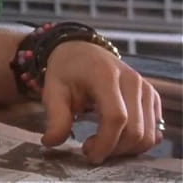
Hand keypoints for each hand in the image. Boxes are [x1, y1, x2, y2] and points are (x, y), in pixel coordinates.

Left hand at [41, 40, 162, 162]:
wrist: (81, 51)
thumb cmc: (66, 70)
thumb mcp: (53, 89)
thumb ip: (56, 116)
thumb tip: (51, 142)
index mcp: (105, 75)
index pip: (116, 117)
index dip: (105, 142)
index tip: (89, 154)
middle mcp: (131, 80)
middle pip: (135, 129)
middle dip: (114, 148)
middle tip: (90, 149)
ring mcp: (145, 87)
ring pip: (148, 133)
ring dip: (126, 148)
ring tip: (102, 144)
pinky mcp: (151, 95)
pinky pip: (153, 129)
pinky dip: (136, 141)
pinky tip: (116, 139)